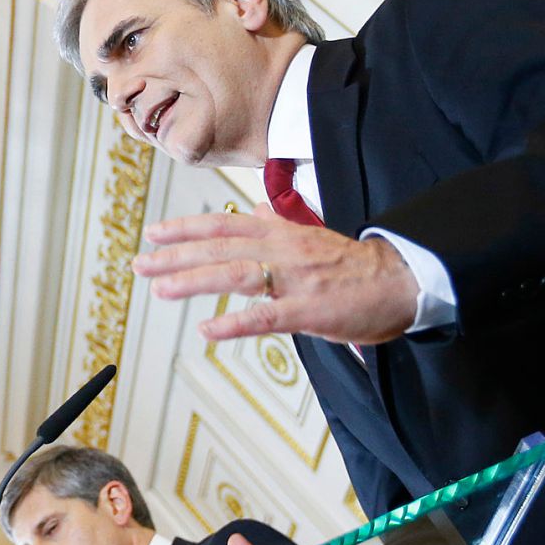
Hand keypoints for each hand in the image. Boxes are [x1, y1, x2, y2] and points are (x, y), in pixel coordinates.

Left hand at [133, 207, 418, 344]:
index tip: (153, 232)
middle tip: (140, 264)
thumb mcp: (314, 236)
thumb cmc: (358, 266)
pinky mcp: (311, 311)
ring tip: (160, 289)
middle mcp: (284, 250)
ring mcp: (296, 280)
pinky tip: (208, 331)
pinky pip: (268, 317)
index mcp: (283, 234)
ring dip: (194, 281)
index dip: (186, 228)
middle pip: (220, 248)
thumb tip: (254, 213)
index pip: (225, 225)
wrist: (405, 281)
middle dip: (175, 255)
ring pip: (235, 274)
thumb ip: (279, 226)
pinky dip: (236, 323)